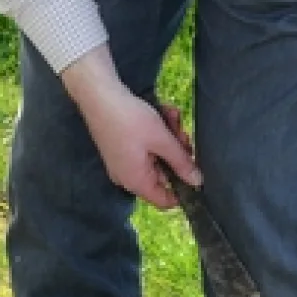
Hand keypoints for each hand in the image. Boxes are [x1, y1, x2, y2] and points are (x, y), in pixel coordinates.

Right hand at [60, 49, 201, 209]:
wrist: (98, 95)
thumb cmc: (129, 119)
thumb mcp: (162, 140)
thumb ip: (182, 163)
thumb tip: (198, 182)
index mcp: (136, 181)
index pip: (165, 201)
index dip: (184, 189)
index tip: (195, 168)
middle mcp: (127, 176)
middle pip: (163, 175)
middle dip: (177, 153)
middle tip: (182, 133)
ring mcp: (123, 162)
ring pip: (157, 157)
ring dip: (169, 138)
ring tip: (171, 116)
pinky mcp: (121, 148)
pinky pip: (145, 148)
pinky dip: (156, 134)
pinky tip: (162, 114)